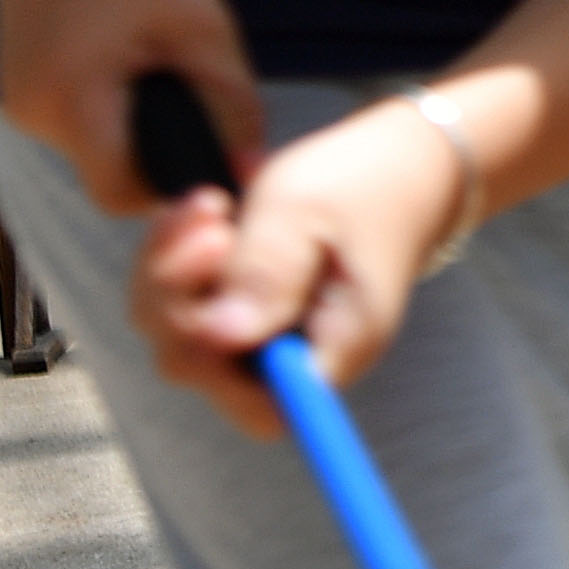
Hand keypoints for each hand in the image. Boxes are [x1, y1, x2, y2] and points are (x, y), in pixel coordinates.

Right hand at [0, 0, 271, 221]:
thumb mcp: (205, 30)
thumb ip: (233, 105)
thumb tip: (252, 170)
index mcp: (70, 103)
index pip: (122, 194)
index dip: (172, 189)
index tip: (213, 158)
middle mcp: (29, 112)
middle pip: (106, 173)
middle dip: (157, 152)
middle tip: (200, 105)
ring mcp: (13, 97)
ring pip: (90, 147)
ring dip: (132, 127)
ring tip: (164, 73)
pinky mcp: (14, 80)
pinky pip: (71, 120)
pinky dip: (106, 107)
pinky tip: (130, 64)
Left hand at [133, 99, 466, 430]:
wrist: (396, 161)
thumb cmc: (365, 183)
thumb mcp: (308, 212)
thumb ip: (266, 272)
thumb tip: (220, 337)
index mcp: (336, 347)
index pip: (263, 407)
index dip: (213, 368)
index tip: (208, 300)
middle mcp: (295, 353)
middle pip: (199, 366)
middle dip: (180, 292)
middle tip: (212, 223)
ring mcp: (263, 332)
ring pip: (174, 327)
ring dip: (172, 264)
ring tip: (212, 205)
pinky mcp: (239, 304)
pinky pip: (178, 296)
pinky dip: (176, 251)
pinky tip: (208, 209)